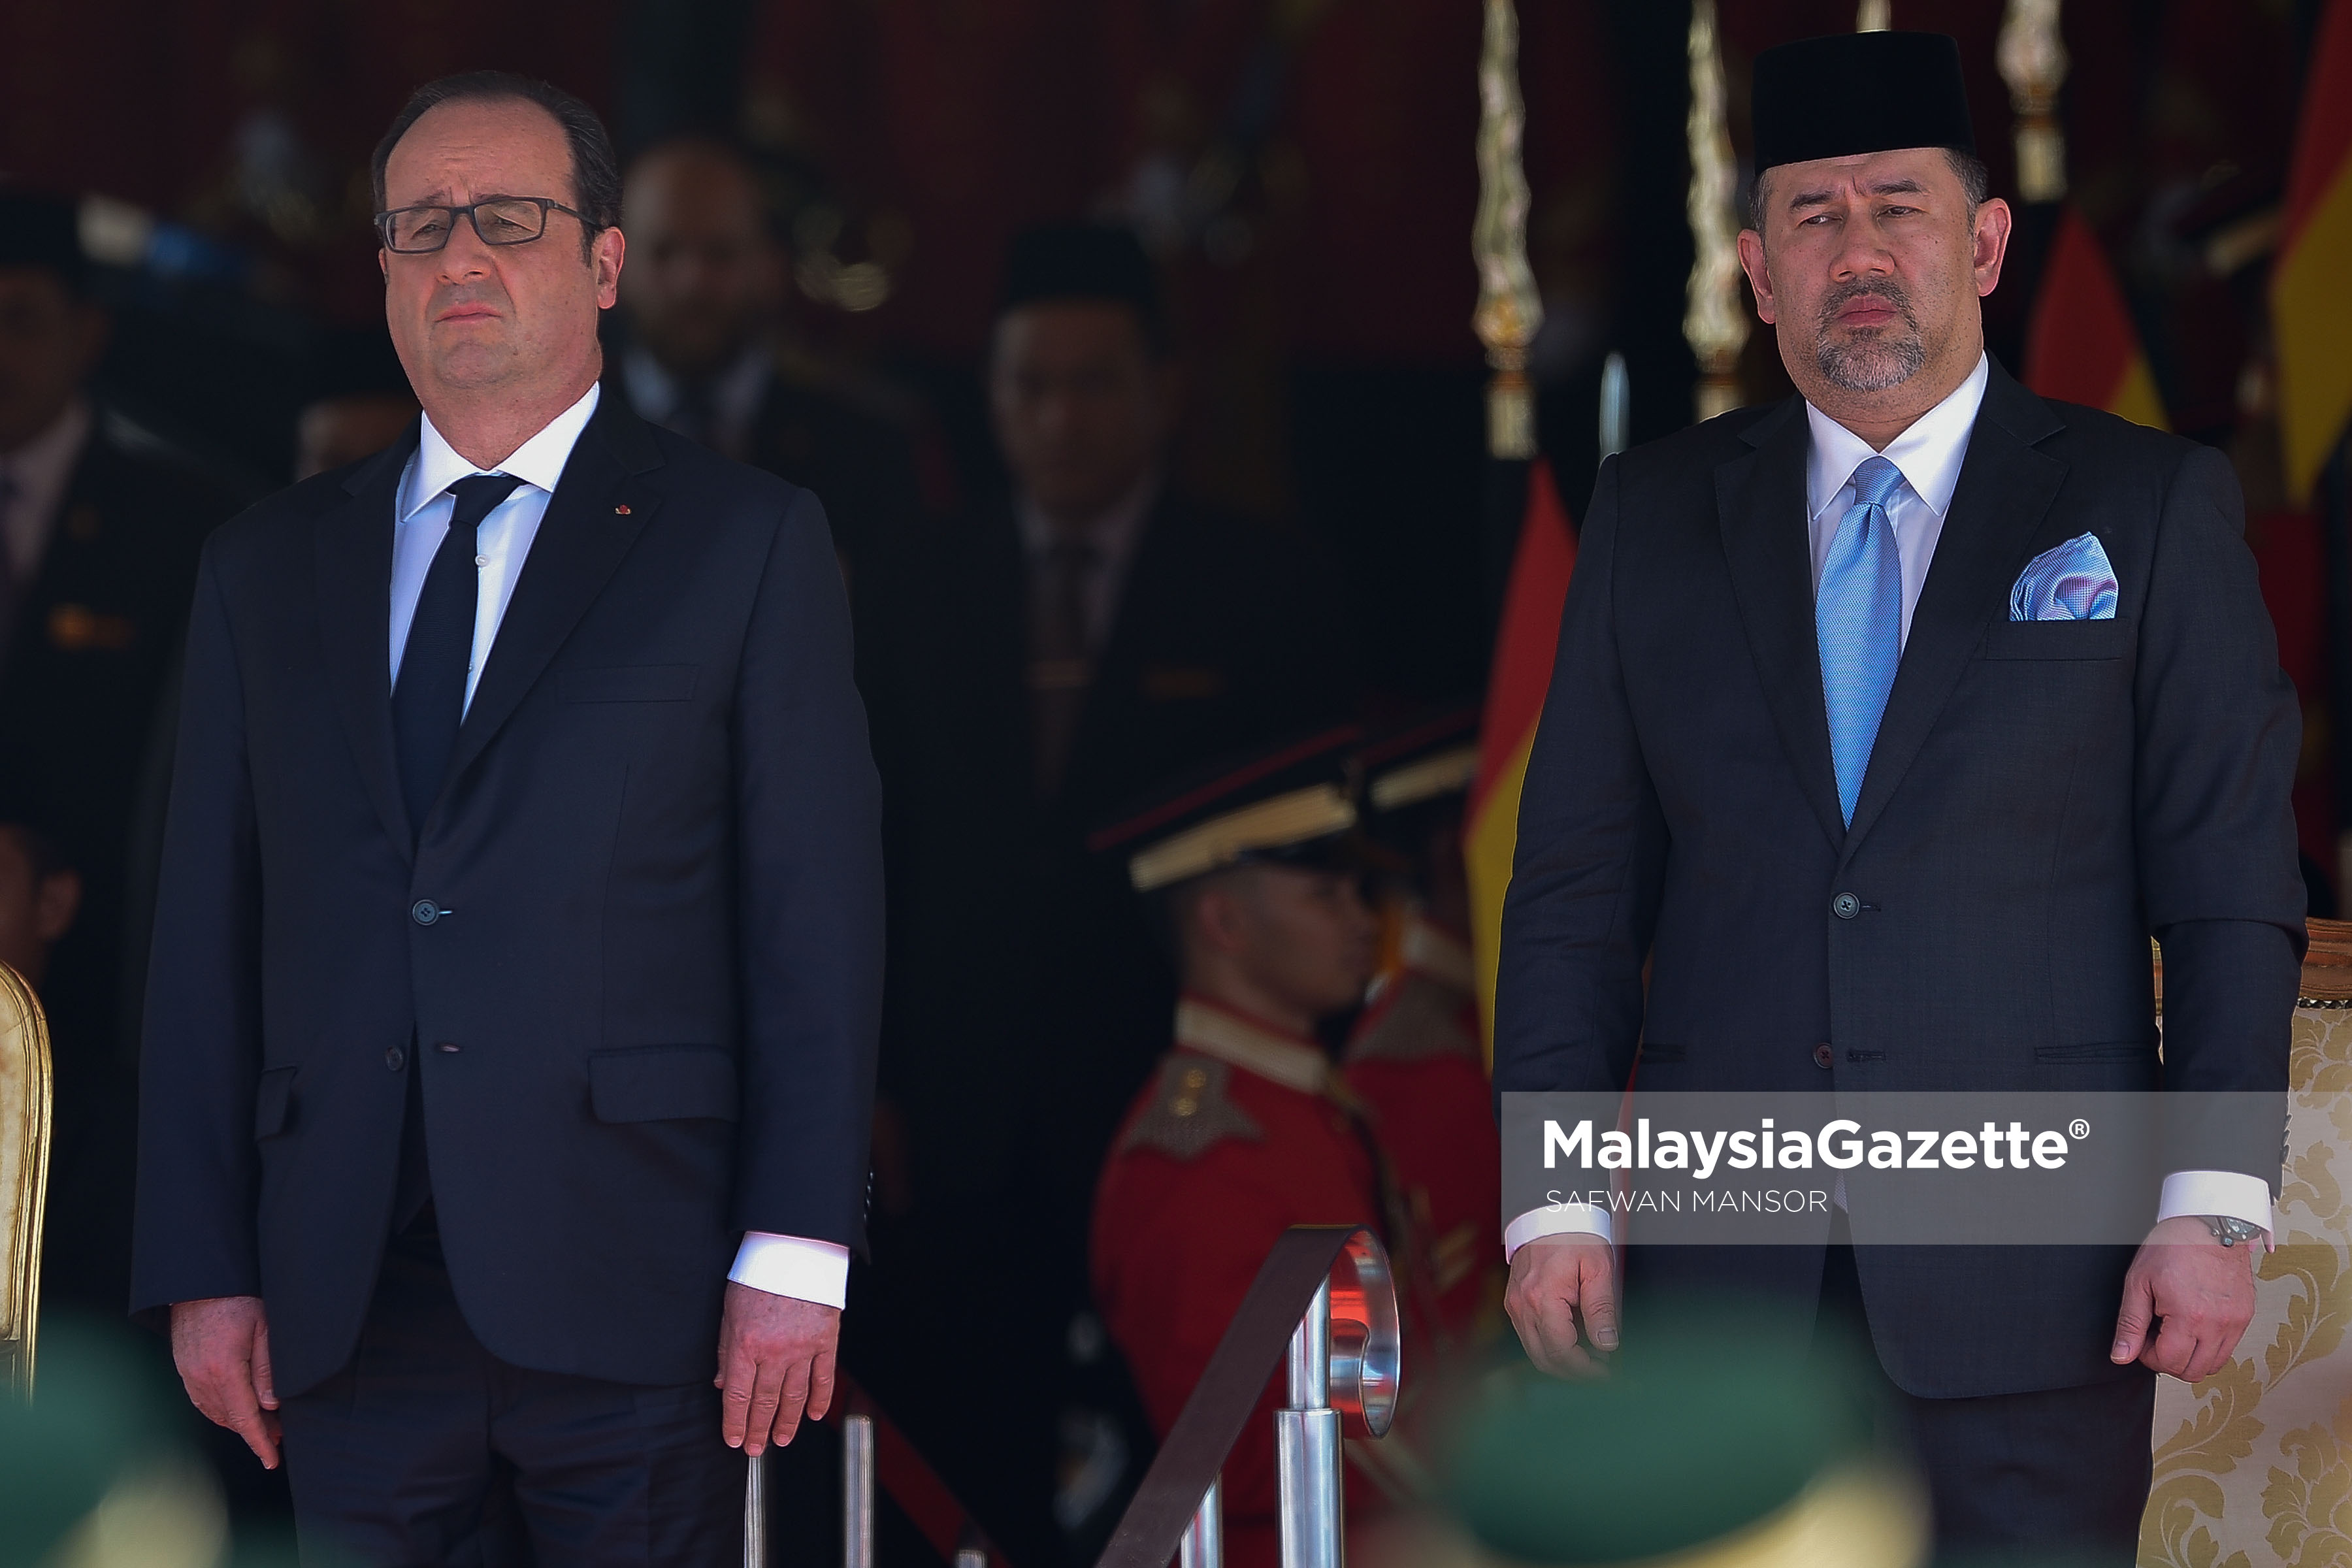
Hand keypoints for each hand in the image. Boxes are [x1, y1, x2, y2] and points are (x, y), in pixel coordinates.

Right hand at [170, 1295, 280, 1467]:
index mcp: (224, 1370)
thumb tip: (272, 1405)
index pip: (245, 1417)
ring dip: (238, 1421)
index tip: (272, 1460)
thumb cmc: (239, 1297)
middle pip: (231, 1418)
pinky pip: (202, 1399)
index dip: (260, 1442)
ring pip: (215, 1411)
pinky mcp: (183, 1366)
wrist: (201, 1279)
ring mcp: (188, 1373)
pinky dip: (220, 1409)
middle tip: (279, 1437)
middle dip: (255, 1431)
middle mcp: (201, 1377)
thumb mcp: (265, 1329)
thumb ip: (267, 1370)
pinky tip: (235, 1409)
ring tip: (263, 1424)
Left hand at [715, 1282, 839, 1454]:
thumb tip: (722, 1384)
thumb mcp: (729, 1312)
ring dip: (787, 1422)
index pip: (738, 1396)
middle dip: (758, 1429)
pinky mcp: (825, 1340)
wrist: (794, 1249)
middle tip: (756, 1448)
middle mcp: (774, 1351)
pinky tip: (816, 1416)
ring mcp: (803, 1348)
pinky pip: (824, 1378)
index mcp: (745, 1344)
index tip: (733, 1440)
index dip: (735, 1423)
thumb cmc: (758, 1275)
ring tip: (782, 1439)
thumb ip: (725, 1351)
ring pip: (794, 1397)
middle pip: (765, 1402)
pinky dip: (821, 1400)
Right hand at [1504, 1233, 1617, 1377]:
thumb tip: (1607, 1344)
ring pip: (1534, 1352)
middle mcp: (1522, 1305)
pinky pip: (1529, 1337)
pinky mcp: (1513, 1304)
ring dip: (1562, 1362)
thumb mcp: (1598, 1269)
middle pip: (1544, 1359)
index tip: (1606, 1372)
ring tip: (1590, 1357)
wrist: (1549, 1214)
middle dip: (1574, 1373)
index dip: (1584, 1369)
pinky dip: (1550, 1348)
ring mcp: (1514, 1306)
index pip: (1561, 1351)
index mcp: (1542, 1297)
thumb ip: (1602, 1309)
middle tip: (1601, 1371)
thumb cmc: (1575, 1236)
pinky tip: (1572, 1342)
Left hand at [2110, 1215, 2258, 1380]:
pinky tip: (2194, 1323)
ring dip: (2191, 1356)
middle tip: (2157, 1335)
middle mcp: (2218, 1325)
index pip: (2169, 1363)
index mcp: (2190, 1317)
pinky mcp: (2246, 1316)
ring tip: (2175, 1328)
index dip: (2148, 1356)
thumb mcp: (2139, 1282)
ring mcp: (2236, 1322)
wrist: (2209, 1224)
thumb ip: (2130, 1323)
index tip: (2142, 1338)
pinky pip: (2228, 1348)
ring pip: (2213, 1365)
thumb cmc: (2173, 1246)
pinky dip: (2209, 1345)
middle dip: (2169, 1360)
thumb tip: (2122, 1355)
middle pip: (2193, 1372)